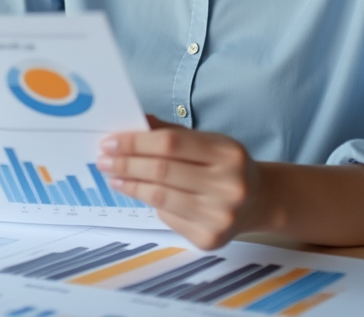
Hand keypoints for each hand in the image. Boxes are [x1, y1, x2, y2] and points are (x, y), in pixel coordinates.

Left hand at [97, 117, 264, 248]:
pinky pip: (167, 217)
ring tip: (114, 177)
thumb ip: (171, 133)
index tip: (110, 142)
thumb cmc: (226, 166)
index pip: (170, 144)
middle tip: (104, 160)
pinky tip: (142, 193)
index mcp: (228, 154)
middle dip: (126, 164)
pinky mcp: (209, 239)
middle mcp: (228, 186)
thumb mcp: (208, 141)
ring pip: (159, 197)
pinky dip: (151, 204)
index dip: (135, 142)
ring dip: (130, 185)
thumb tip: (133, 124)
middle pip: (161, 172)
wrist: (259, 201)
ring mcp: (220, 216)